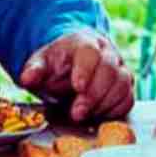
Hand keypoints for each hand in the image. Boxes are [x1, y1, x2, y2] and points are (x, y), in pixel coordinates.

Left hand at [19, 28, 133, 122]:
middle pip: (109, 69)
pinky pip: (128, 98)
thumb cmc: (57, 64)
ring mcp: (119, 68)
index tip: (77, 87)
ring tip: (85, 114)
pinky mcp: (125, 85)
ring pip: (122, 84)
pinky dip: (115, 109)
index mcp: (84, 42)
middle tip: (77, 112)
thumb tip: (27, 78)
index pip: (90, 52)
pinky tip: (98, 114)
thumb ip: (34, 70)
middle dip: (94, 94)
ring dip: (104, 103)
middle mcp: (106, 52)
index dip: (86, 69)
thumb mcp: (40, 63)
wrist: (73, 62)